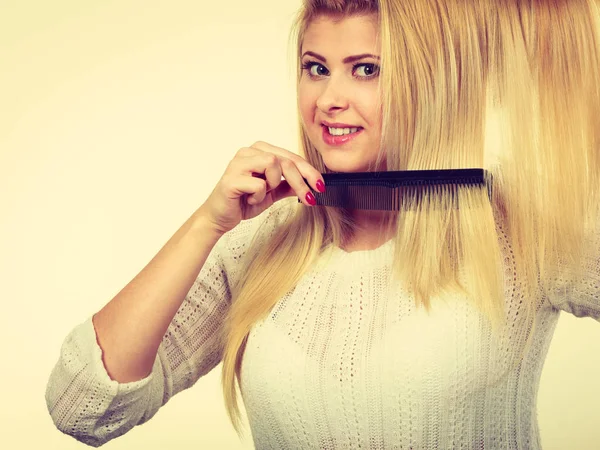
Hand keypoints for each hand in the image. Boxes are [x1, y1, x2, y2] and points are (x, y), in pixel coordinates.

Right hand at [200, 141, 324, 234]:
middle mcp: (248, 151)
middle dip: (301, 181)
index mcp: (259, 150)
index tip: (321, 186)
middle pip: (285, 160)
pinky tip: (248, 199)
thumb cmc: (243, 201)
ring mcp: (238, 162)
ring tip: (260, 195)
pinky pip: (258, 184)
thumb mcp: (272, 193)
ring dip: (272, 185)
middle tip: (310, 198)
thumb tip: (311, 184)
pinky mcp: (231, 177)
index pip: (291, 156)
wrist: (220, 217)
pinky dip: (258, 196)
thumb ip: (288, 185)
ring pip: (273, 165)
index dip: (308, 171)